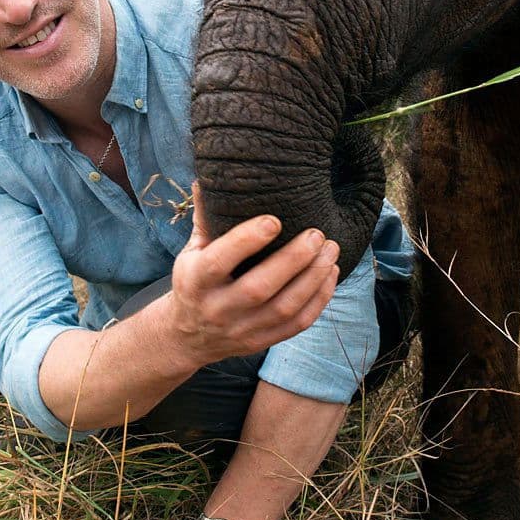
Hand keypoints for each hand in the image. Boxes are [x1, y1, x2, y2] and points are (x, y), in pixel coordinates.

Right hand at [160, 184, 340, 365]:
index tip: (275, 220)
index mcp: (196, 281)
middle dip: (294, 259)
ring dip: (313, 277)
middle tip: (317, 234)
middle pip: (259, 288)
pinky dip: (319, 299)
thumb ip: (205, 220)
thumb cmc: (194, 282)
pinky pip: (297, 324)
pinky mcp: (262, 341)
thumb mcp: (191, 252)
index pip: (219, 261)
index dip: (247, 240)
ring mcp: (242, 329)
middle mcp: (218, 309)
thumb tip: (206, 178)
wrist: (188, 336)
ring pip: (285, 307)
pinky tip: (329, 274)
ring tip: (331, 250)